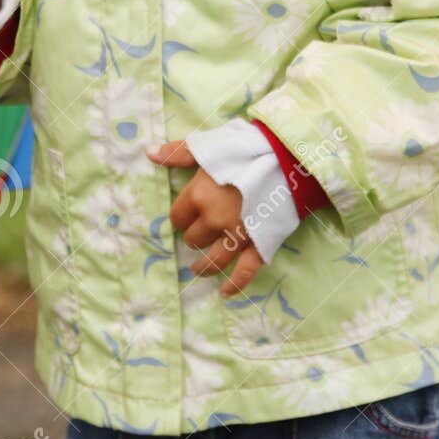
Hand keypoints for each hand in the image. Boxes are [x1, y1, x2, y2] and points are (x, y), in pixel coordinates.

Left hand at [146, 138, 264, 295]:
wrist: (288, 158)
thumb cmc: (247, 148)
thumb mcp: (209, 146)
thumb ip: (178, 153)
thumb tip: (150, 154)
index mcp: (198, 196)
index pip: (178, 217)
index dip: (182, 217)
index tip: (187, 216)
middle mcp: (214, 220)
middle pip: (194, 239)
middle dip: (195, 236)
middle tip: (200, 233)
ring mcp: (237, 236)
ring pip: (213, 260)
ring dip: (203, 267)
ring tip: (198, 270)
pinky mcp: (259, 245)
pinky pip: (244, 271)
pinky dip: (234, 284)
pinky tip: (224, 292)